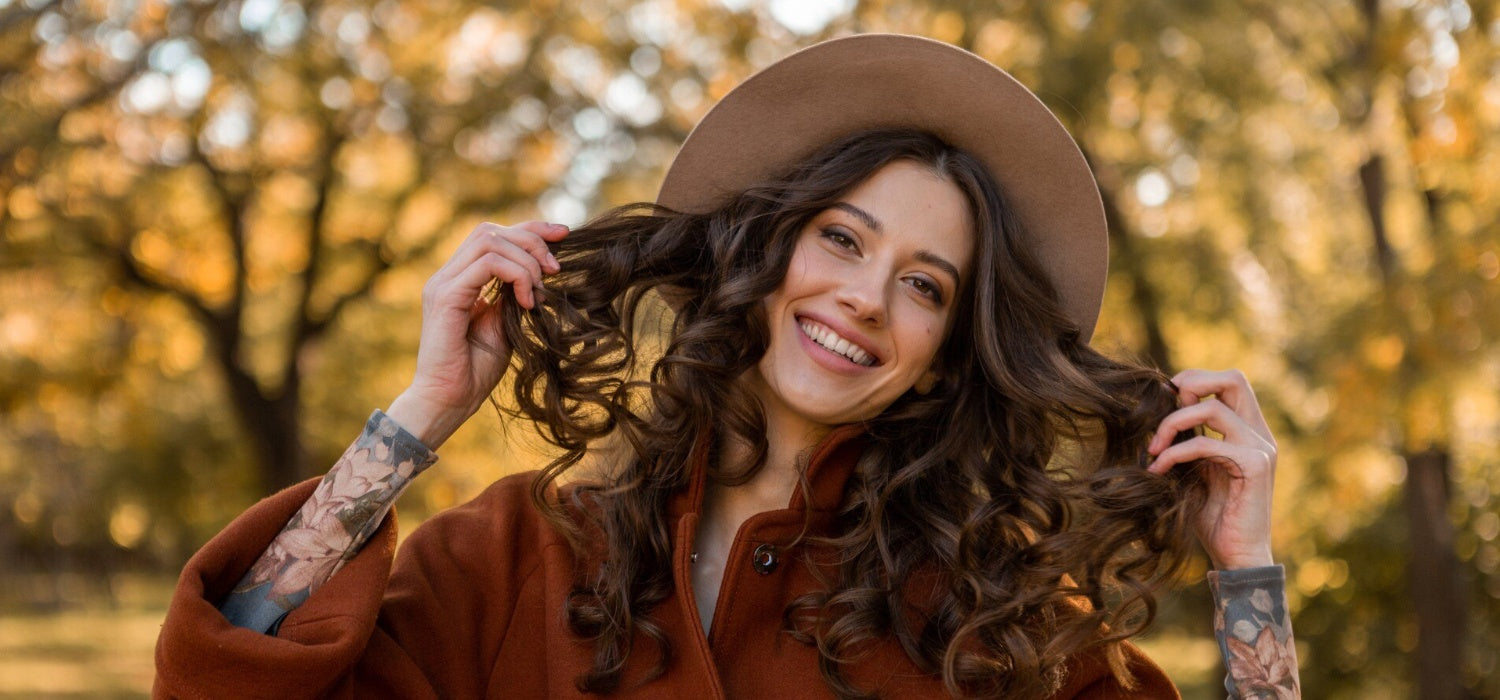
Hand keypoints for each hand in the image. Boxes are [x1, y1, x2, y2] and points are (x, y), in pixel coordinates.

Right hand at [386, 221, 567, 448]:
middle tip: (555, 269)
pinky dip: (516, 275)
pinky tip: (527, 301)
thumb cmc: (475, 370)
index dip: (530, 229)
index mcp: (460, 279)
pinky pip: (487, 264)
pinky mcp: (445, 297)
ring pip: (490, 241)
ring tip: (539, 290)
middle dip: (532, 240)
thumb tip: (538, 275)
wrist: (449, 401)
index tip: (563, 235)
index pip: (494, 235)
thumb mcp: (505, 326)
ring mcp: (443, 283)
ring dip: (525, 260)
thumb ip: (513, 296)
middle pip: (492, 230)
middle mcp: (448, 275)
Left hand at [1145, 369, 1276, 570]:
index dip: (1195, 380)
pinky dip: (1175, 453)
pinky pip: (1206, 443)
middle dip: (1190, 384)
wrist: (1236, 555)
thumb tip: (1157, 411)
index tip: (1164, 403)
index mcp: (1248, 431)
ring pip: (1214, 407)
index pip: (1230, 382)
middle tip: (1161, 409)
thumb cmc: (1212, 516)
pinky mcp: (1254, 466)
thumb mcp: (1194, 469)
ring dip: (1173, 423)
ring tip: (1153, 448)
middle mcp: (1259, 434)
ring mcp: (1261, 448)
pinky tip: (1158, 470)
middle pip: (1234, 379)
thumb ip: (1186, 440)